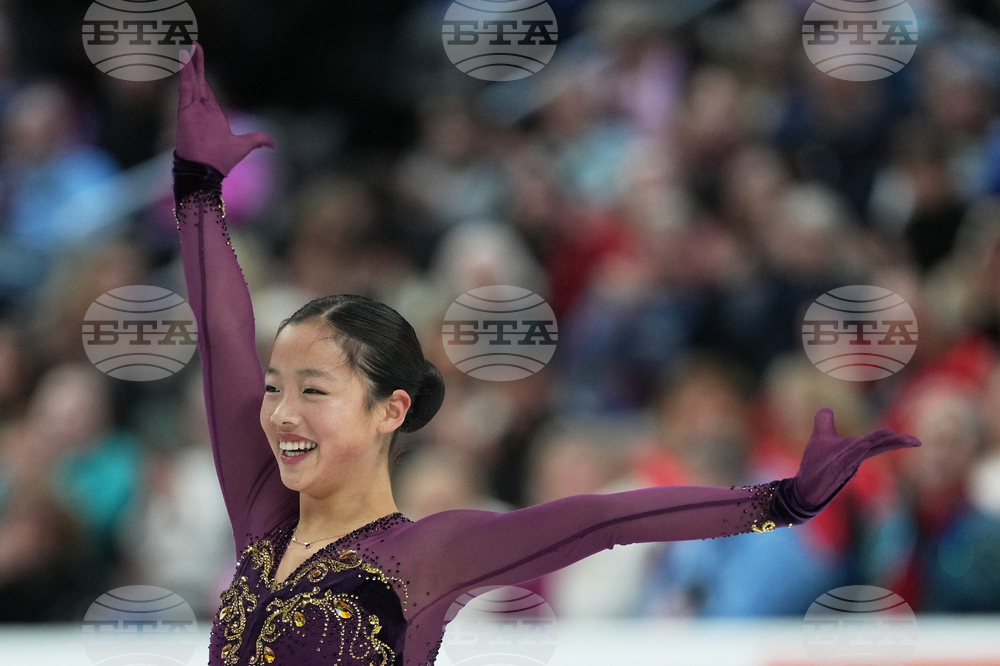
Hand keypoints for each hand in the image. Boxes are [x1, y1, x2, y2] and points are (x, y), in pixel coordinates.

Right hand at [176, 42, 273, 175]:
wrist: (206, 171)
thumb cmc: (221, 160)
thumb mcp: (244, 146)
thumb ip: (257, 139)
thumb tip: (272, 144)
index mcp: (212, 114)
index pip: (207, 89)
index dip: (202, 73)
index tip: (198, 59)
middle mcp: (200, 109)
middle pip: (198, 80)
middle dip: (196, 63)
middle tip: (193, 44)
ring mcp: (192, 108)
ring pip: (191, 80)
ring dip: (189, 63)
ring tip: (187, 46)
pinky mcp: (185, 110)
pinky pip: (185, 87)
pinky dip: (184, 73)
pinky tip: (184, 58)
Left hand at [791, 407, 920, 510]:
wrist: (805, 484)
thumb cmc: (817, 462)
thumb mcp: (820, 436)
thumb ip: (825, 421)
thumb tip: (827, 408)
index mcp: (856, 447)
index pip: (879, 442)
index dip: (896, 440)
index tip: (916, 441)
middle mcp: (854, 456)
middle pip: (878, 447)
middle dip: (895, 443)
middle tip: (915, 441)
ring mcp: (844, 464)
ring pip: (864, 451)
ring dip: (876, 442)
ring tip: (891, 434)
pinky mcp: (833, 470)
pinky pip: (846, 460)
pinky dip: (855, 452)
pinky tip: (864, 444)